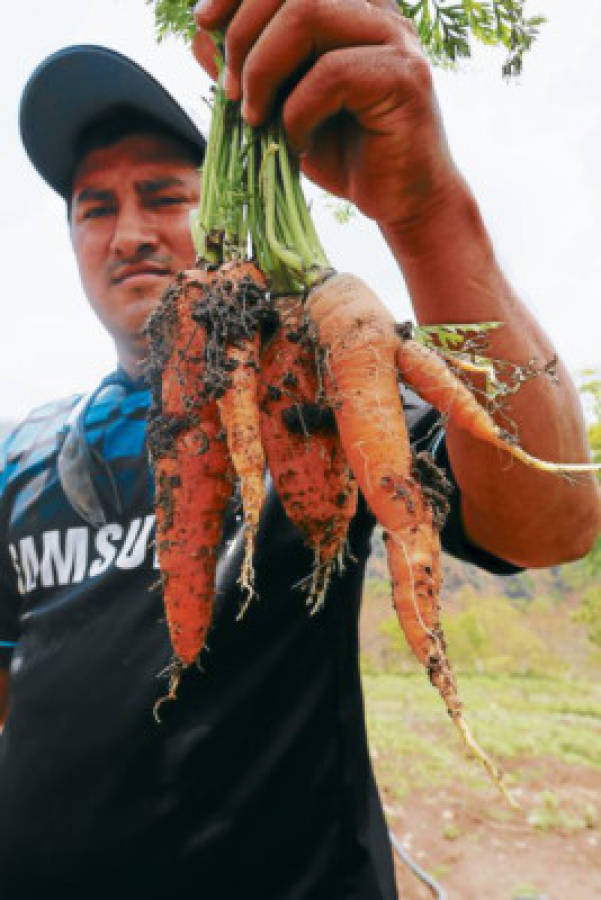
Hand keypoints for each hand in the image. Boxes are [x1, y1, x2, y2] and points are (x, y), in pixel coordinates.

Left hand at [192, 0, 458, 228]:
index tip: (204, 22)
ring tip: (256, 116)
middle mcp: (376, 8)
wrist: (400, 200)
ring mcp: (394, 37)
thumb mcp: (283, 106)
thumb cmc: (345, 152)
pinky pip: (331, 73)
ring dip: (263, 67)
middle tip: (231, 90)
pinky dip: (297, 110)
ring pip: (308, 12)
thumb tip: (201, 34)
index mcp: (349, 4)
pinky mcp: (404, 77)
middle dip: (243, 33)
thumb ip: (248, 68)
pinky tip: (297, 141)